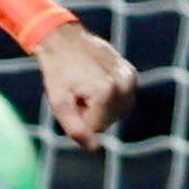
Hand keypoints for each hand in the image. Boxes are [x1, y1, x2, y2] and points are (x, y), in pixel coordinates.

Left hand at [32, 22, 138, 148]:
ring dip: (101, 106)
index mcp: (106, 92)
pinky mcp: (132, 74)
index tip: (71, 97)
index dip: (79, 116)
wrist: (63, 40)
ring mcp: (130, 78)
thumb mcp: (59, 102)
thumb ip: (75, 128)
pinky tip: (96, 81)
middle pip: (109, 121)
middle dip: (91, 112)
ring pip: (117, 112)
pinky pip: (122, 100)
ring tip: (86, 86)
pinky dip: (109, 97)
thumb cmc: (57, 71)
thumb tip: (93, 148)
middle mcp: (124, 84)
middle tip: (78, 90)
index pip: (96, 128)